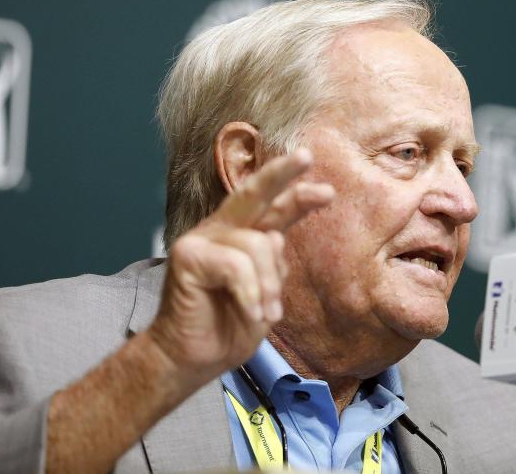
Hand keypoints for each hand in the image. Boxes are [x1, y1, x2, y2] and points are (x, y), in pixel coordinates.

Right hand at [146, 149, 333, 387]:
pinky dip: (250, 295)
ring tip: (266, 314)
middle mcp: (222, 230)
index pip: (273, 209)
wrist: (191, 358)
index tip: (327, 190)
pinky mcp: (188, 256)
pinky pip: (236, 267)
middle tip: (305, 157)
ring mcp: (202, 239)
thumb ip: (273, 265)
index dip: (297, 195)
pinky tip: (252, 314)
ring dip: (269, 287)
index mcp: (243, 237)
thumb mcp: (266, 295)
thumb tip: (278, 236)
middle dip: (281, 173)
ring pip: (257, 245)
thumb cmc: (229, 327)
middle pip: (253, 193)